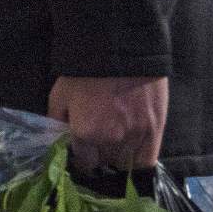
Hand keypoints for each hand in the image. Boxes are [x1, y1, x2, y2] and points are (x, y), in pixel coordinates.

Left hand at [48, 76, 168, 171]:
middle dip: (99, 155)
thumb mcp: (59, 96)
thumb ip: (56, 123)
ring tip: (115, 145)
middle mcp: (110, 140)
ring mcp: (135, 136)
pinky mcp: (155, 128)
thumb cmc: (85, 71)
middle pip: (104, 163)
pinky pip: (148, 160)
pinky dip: (139, 161)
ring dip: (118, 157)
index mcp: (85, 134)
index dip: (82, 159)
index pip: (83, 164)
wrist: (121, 48)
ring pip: (124, 163)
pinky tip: (133, 154)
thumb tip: (56, 141)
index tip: (82, 152)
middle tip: (98, 143)